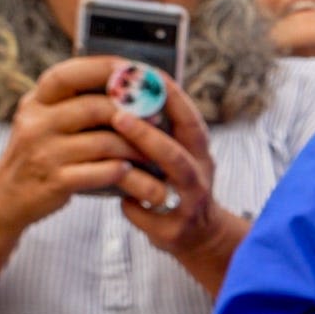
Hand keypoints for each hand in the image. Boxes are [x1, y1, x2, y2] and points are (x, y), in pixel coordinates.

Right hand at [0, 56, 144, 228]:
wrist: (6, 198)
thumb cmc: (39, 155)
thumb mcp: (44, 121)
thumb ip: (73, 103)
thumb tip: (123, 84)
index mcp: (36, 102)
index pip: (68, 75)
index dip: (104, 69)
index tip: (134, 69)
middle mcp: (36, 123)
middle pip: (95, 108)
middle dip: (132, 112)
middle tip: (158, 119)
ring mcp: (44, 153)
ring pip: (104, 142)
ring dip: (135, 147)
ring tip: (153, 152)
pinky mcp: (55, 181)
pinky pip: (100, 171)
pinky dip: (121, 170)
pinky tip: (130, 171)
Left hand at [102, 74, 232, 257]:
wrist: (201, 237)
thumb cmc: (178, 185)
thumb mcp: (180, 155)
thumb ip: (160, 130)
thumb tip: (125, 89)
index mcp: (198, 153)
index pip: (189, 122)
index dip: (170, 99)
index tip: (145, 77)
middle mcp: (199, 176)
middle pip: (178, 153)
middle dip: (149, 134)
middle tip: (117, 115)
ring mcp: (189, 205)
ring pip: (170, 185)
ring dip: (143, 167)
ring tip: (113, 154)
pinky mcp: (174, 232)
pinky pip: (147, 215)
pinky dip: (132, 207)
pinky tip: (120, 200)